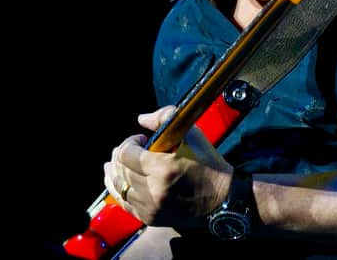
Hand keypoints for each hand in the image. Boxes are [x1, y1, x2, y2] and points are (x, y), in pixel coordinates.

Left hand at [104, 105, 233, 227]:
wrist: (221, 199)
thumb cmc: (208, 165)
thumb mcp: (192, 134)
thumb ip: (165, 118)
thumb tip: (141, 119)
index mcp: (163, 168)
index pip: (126, 154)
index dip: (129, 143)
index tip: (141, 139)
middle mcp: (153, 190)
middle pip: (120, 170)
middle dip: (120, 156)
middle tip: (130, 149)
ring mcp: (150, 206)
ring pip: (119, 187)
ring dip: (115, 172)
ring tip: (117, 164)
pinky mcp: (150, 217)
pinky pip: (124, 203)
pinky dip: (118, 190)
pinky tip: (118, 182)